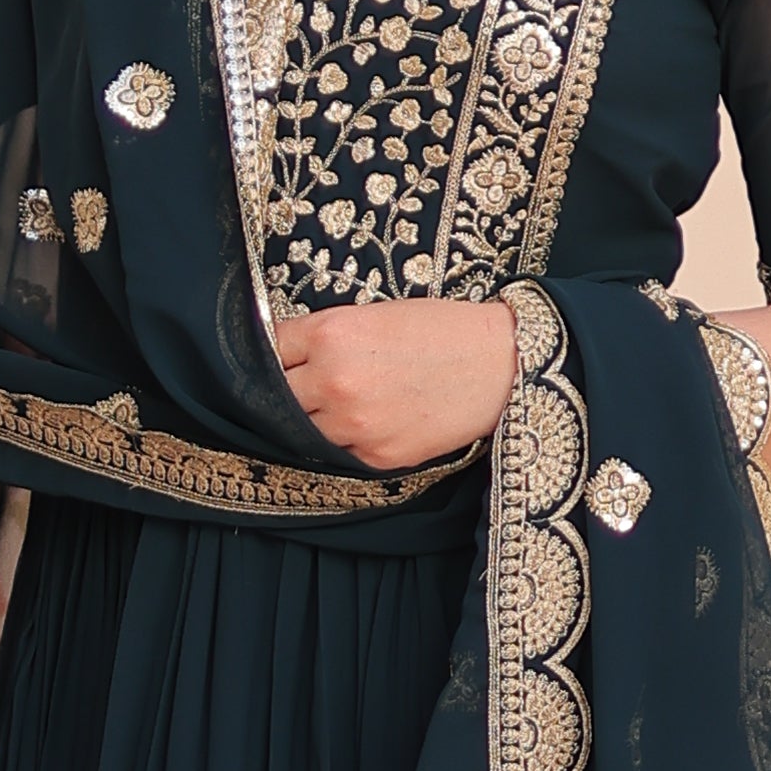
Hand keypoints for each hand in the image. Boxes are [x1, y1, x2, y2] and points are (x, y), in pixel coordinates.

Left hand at [270, 293, 516, 468]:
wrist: (500, 365)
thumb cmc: (442, 331)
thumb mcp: (375, 314)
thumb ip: (326, 336)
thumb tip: (286, 355)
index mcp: (331, 335)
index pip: (269, 349)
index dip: (275, 353)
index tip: (279, 357)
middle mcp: (333, 382)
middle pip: (277, 396)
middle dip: (288, 389)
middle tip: (306, 384)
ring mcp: (353, 425)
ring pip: (303, 431)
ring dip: (313, 420)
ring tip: (346, 403)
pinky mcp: (375, 456)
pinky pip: (340, 452)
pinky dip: (346, 440)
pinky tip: (372, 420)